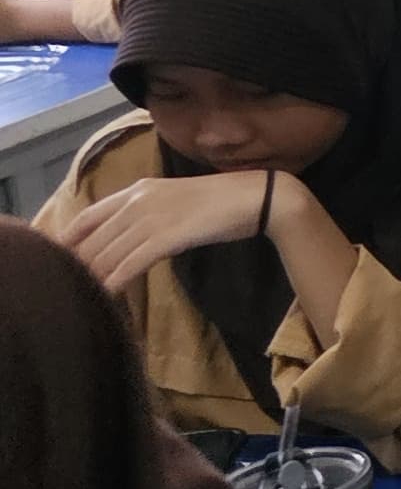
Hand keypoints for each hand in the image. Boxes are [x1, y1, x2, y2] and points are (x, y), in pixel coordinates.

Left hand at [45, 168, 290, 295]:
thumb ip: (147, 215)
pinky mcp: (167, 236)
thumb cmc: (220, 201)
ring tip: (79, 298)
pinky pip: (129, 263)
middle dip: (74, 266)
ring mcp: (151, 218)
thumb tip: (127, 239)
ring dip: (91, 278)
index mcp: (137, 190)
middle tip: (63, 289)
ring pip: (107, 254)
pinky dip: (113, 281)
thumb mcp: (174, 202)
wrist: (257, 197)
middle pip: (91, 239)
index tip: (54, 261)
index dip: (65, 241)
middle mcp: (137, 201)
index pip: (85, 217)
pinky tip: (105, 295)